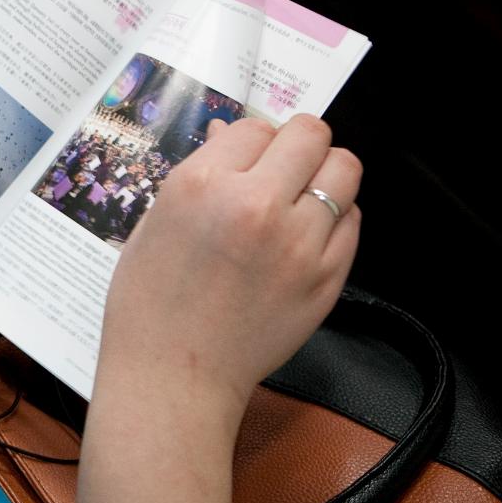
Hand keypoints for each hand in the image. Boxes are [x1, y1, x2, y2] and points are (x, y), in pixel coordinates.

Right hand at [78, 115, 361, 502]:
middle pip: (311, 135)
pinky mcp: (326, 278)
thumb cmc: (149, 301)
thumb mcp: (155, 222)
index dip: (249, 143)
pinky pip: (353, 221)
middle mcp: (255, 204)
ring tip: (301, 197)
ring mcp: (298, 242)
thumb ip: (199, 174)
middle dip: (297, 145)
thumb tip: (229, 136)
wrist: (172, 376)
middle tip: (283, 166)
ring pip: (344, 170)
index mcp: (202, 184)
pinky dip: (335, 218)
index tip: (243, 162)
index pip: (254, 126)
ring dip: (324, 175)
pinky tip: (306, 234)